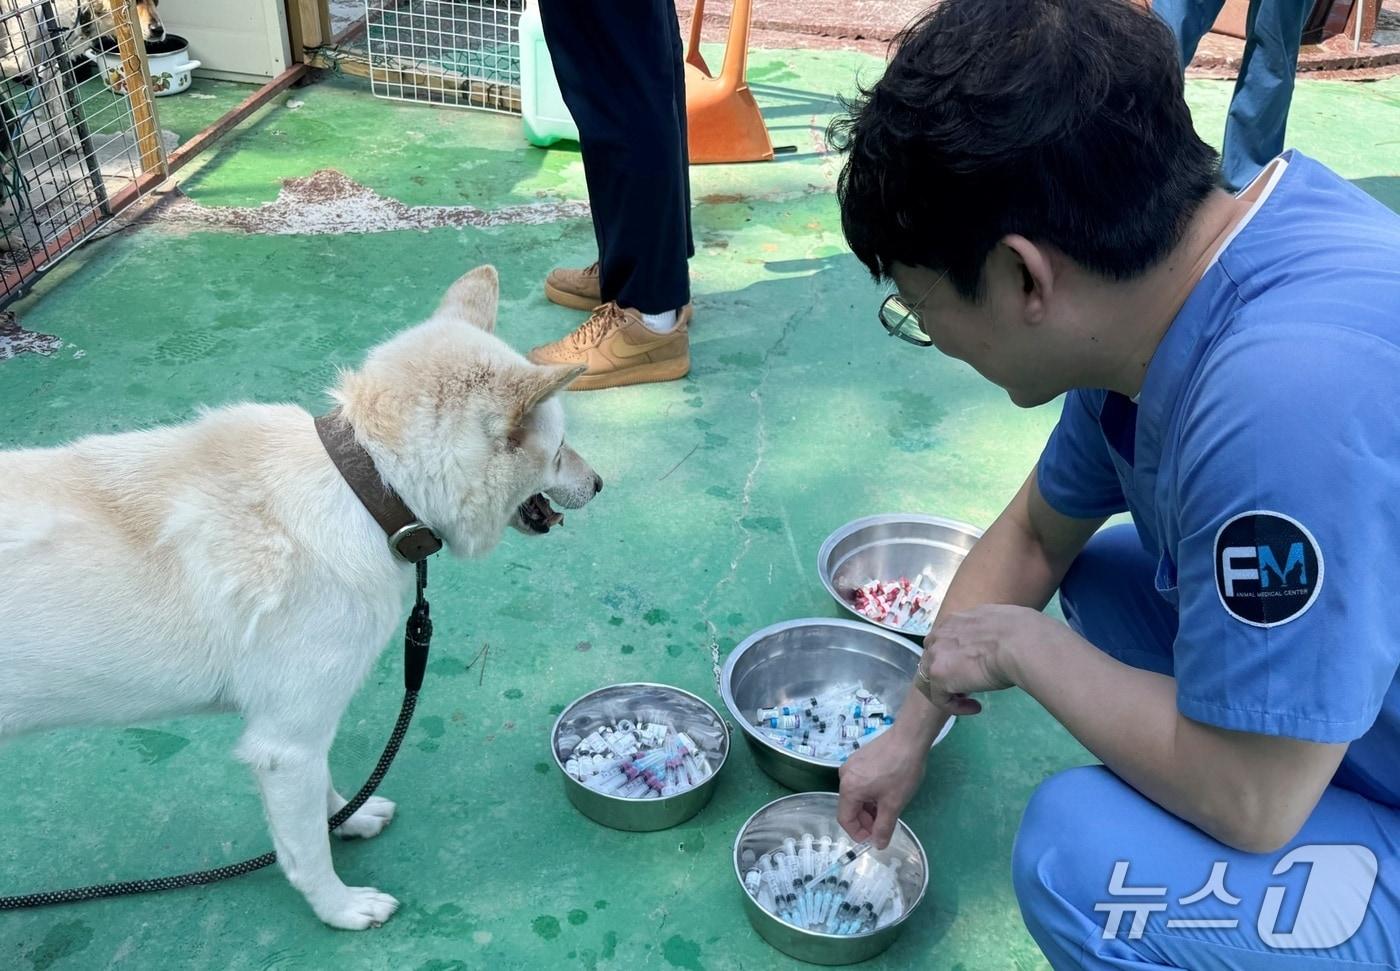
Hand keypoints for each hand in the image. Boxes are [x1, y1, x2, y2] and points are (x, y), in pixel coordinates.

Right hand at [836, 727, 927, 849]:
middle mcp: (845, 775)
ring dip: (869, 807)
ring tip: (888, 807)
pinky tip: (887, 790)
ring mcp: (851, 764)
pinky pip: (860, 781)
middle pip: (850, 806)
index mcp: (849, 788)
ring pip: (856, 794)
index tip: (875, 838)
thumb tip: (877, 845)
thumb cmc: (901, 771)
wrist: (909, 737)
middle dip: (865, 820)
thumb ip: (884, 827)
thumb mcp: (894, 804)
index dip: (858, 833)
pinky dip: (870, 792)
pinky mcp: (860, 757)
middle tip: (884, 824)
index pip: (845, 819)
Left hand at [916, 603, 1052, 708]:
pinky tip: (976, 707)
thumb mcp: (998, 625)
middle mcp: (939, 634)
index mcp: (954, 620)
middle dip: (946, 675)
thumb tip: (994, 639)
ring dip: (948, 692)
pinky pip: (940, 699)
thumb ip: (985, 633)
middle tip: (968, 686)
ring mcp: (935, 654)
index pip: (942, 642)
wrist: (1019, 642)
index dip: (953, 659)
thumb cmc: (1020, 634)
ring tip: (970, 699)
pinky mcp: (938, 675)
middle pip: (930, 660)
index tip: (972, 669)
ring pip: (929, 681)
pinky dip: (955, 707)